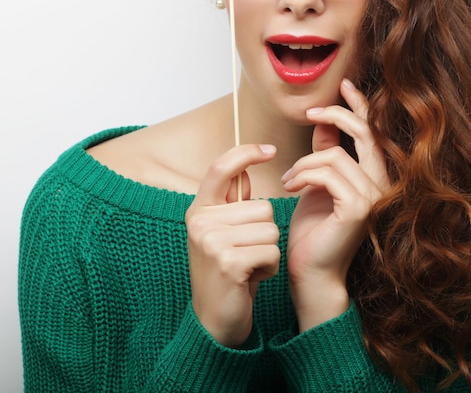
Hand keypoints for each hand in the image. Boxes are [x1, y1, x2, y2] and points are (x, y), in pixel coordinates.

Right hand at [185, 144, 279, 347]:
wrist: (214, 320)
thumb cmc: (227, 270)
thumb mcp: (224, 232)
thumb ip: (232, 203)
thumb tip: (245, 169)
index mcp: (199, 210)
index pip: (221, 168)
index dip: (246, 153)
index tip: (269, 149)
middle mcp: (200, 222)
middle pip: (263, 207)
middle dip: (265, 232)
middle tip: (245, 253)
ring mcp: (212, 242)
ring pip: (271, 229)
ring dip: (268, 251)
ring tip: (247, 266)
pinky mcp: (228, 262)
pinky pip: (271, 252)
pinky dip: (269, 268)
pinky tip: (250, 279)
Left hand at [282, 79, 389, 330]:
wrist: (311, 271)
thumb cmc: (314, 231)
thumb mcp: (317, 183)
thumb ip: (324, 153)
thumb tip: (322, 123)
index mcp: (374, 176)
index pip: (373, 133)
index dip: (360, 106)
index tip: (344, 86)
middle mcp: (382, 184)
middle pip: (364, 133)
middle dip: (336, 115)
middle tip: (311, 113)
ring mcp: (374, 196)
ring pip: (335, 155)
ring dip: (304, 163)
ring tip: (288, 179)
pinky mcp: (358, 206)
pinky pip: (327, 172)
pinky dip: (303, 175)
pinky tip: (291, 188)